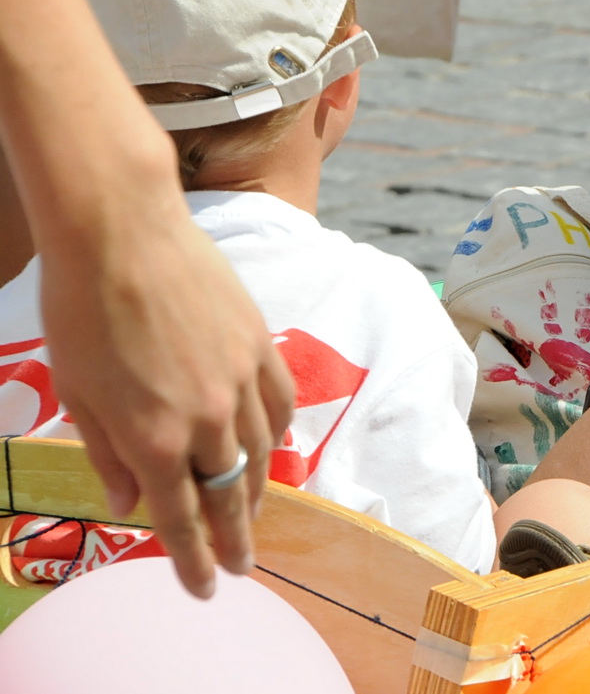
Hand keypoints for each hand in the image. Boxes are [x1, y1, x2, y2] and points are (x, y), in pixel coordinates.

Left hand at [39, 209, 294, 598]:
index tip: (205, 588)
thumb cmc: (81, 309)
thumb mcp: (77, 392)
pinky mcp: (260, 345)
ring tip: (252, 513)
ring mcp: (240, 380)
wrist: (122, 232)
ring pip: (262, 453)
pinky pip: (281, 405)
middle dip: (235, 538)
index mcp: (153, 437)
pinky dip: (279, 436)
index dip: (193, 560)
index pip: (180, 518)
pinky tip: (274, 446)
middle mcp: (207, 417)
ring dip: (258, 491)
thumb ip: (108, 453)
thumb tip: (134, 498)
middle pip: (229, 494)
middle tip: (241, 566)